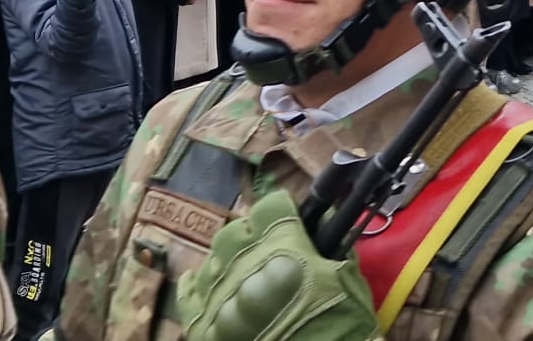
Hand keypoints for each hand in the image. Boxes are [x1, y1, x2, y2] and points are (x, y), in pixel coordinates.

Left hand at [175, 189, 377, 340]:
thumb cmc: (338, 323)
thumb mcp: (345, 278)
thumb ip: (331, 245)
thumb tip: (324, 222)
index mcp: (281, 247)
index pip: (268, 207)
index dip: (279, 211)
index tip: (287, 220)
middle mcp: (243, 265)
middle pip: (234, 232)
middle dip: (250, 236)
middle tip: (266, 250)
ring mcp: (219, 295)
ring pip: (211, 260)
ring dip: (227, 261)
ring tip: (242, 273)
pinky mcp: (203, 325)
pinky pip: (187, 296)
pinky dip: (192, 284)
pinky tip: (196, 278)